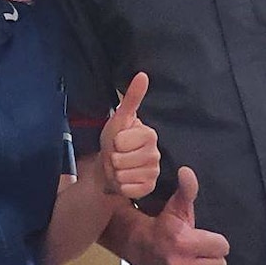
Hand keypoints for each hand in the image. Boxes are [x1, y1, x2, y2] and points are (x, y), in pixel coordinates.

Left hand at [100, 72, 159, 198]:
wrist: (110, 167)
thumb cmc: (114, 141)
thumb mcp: (119, 118)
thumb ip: (131, 98)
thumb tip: (142, 74)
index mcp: (150, 135)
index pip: (123, 141)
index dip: (114, 142)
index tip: (117, 141)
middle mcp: (156, 153)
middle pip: (122, 159)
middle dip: (113, 159)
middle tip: (117, 156)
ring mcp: (153, 172)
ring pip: (124, 175)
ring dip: (115, 173)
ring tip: (119, 168)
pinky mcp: (148, 188)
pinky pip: (129, 189)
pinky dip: (121, 186)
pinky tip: (124, 180)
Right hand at [142, 167, 228, 264]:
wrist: (141, 248)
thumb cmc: (165, 226)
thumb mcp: (177, 206)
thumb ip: (187, 189)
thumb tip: (188, 171)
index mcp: (183, 242)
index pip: (223, 247)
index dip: (215, 241)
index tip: (202, 237)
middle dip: (213, 256)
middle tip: (199, 251)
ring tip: (196, 262)